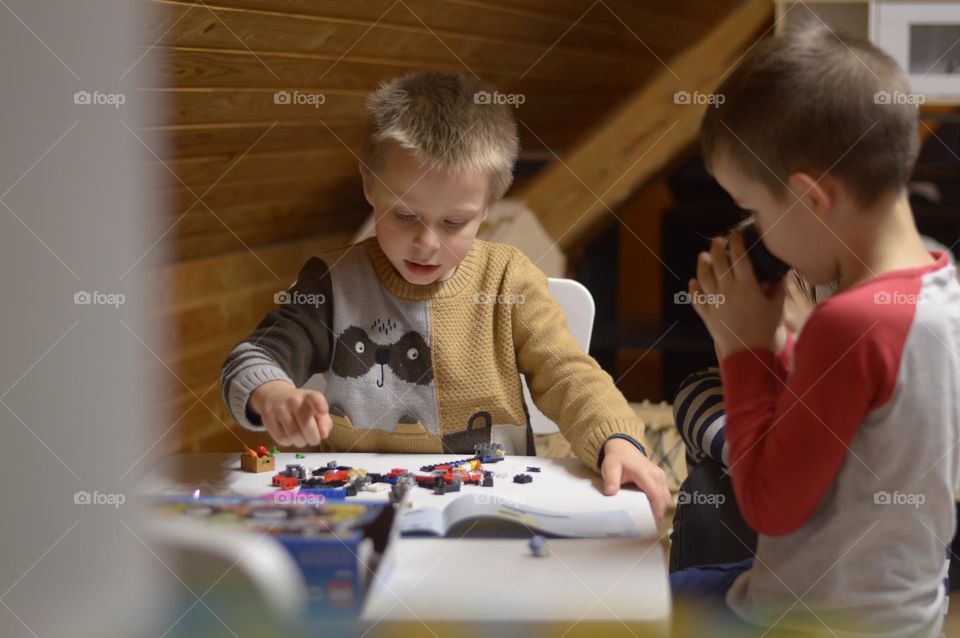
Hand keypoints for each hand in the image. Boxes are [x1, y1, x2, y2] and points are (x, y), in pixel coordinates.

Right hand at [249, 381, 332, 446]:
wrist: (274, 396)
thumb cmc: (300, 406)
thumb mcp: (315, 408)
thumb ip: (324, 421)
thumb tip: (323, 434)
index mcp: (308, 396)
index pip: (315, 398)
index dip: (320, 405)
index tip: (323, 411)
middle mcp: (294, 400)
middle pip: (306, 425)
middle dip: (314, 438)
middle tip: (314, 439)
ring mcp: (279, 409)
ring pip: (294, 435)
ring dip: (301, 442)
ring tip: (302, 437)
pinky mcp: (268, 420)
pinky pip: (282, 439)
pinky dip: (289, 442)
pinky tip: (290, 436)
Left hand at [600, 437, 670, 525]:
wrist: (623, 447)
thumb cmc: (617, 458)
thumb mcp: (610, 467)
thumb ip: (611, 480)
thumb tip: (611, 493)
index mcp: (645, 473)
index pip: (656, 495)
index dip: (657, 510)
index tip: (653, 523)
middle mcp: (657, 474)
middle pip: (664, 499)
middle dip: (659, 513)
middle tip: (649, 526)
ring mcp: (660, 476)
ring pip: (666, 497)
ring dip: (661, 509)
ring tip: (650, 520)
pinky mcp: (661, 478)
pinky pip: (664, 494)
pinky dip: (660, 503)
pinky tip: (651, 511)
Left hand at [692, 234, 785, 360]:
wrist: (749, 351)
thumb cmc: (766, 329)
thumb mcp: (776, 306)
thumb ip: (779, 287)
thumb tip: (783, 272)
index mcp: (747, 286)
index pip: (740, 258)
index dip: (737, 244)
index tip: (736, 236)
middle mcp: (728, 291)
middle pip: (719, 263)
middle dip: (717, 248)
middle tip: (717, 240)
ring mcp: (715, 302)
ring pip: (704, 278)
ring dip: (702, 264)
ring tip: (704, 256)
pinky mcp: (707, 314)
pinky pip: (696, 299)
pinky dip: (693, 289)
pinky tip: (693, 282)